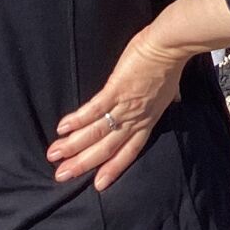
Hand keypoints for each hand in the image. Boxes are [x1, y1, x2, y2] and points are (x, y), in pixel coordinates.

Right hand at [47, 28, 185, 191]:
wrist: (170, 44)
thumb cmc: (171, 63)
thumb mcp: (171, 88)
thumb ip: (169, 97)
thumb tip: (176, 99)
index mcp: (149, 120)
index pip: (129, 151)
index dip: (113, 168)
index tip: (98, 184)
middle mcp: (135, 118)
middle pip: (106, 148)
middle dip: (83, 163)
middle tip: (62, 175)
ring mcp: (125, 105)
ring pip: (95, 132)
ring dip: (73, 145)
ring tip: (54, 155)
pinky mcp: (115, 89)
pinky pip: (93, 110)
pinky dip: (77, 120)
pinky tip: (62, 128)